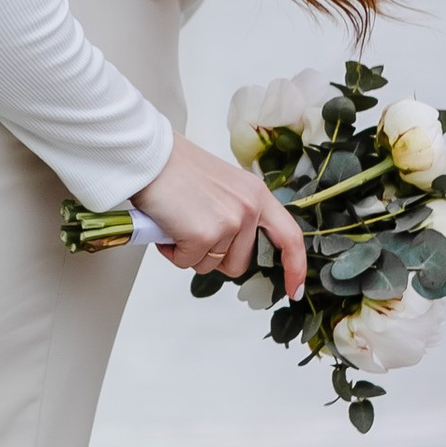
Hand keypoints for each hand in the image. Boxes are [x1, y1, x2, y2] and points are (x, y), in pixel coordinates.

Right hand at [133, 135, 306, 296]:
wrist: (150, 156)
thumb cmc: (176, 169)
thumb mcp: (225, 187)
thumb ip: (237, 213)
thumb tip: (232, 246)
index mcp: (257, 195)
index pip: (289, 237)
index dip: (295, 268)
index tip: (295, 290)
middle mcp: (249, 208)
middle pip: (239, 263)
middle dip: (213, 257)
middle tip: (193, 231)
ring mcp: (229, 222)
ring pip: (211, 265)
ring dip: (191, 253)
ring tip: (179, 224)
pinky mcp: (204, 235)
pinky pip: (188, 262)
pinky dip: (173, 252)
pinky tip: (167, 227)